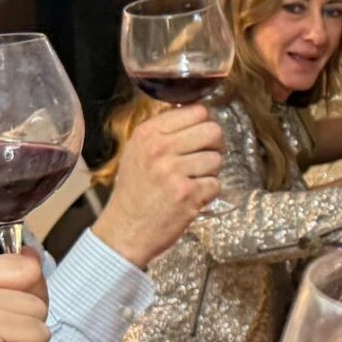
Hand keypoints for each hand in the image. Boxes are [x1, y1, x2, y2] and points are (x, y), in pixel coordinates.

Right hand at [94, 105, 224, 266]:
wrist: (124, 231)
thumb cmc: (134, 192)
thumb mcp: (138, 151)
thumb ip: (164, 131)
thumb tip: (198, 113)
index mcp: (148, 133)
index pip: (196, 111)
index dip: (204, 124)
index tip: (199, 137)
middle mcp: (160, 148)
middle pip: (213, 131)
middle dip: (214, 145)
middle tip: (203, 158)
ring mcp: (174, 171)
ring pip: (216, 159)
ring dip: (210, 172)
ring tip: (191, 181)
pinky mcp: (187, 194)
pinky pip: (216, 184)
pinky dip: (208, 193)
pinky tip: (190, 197)